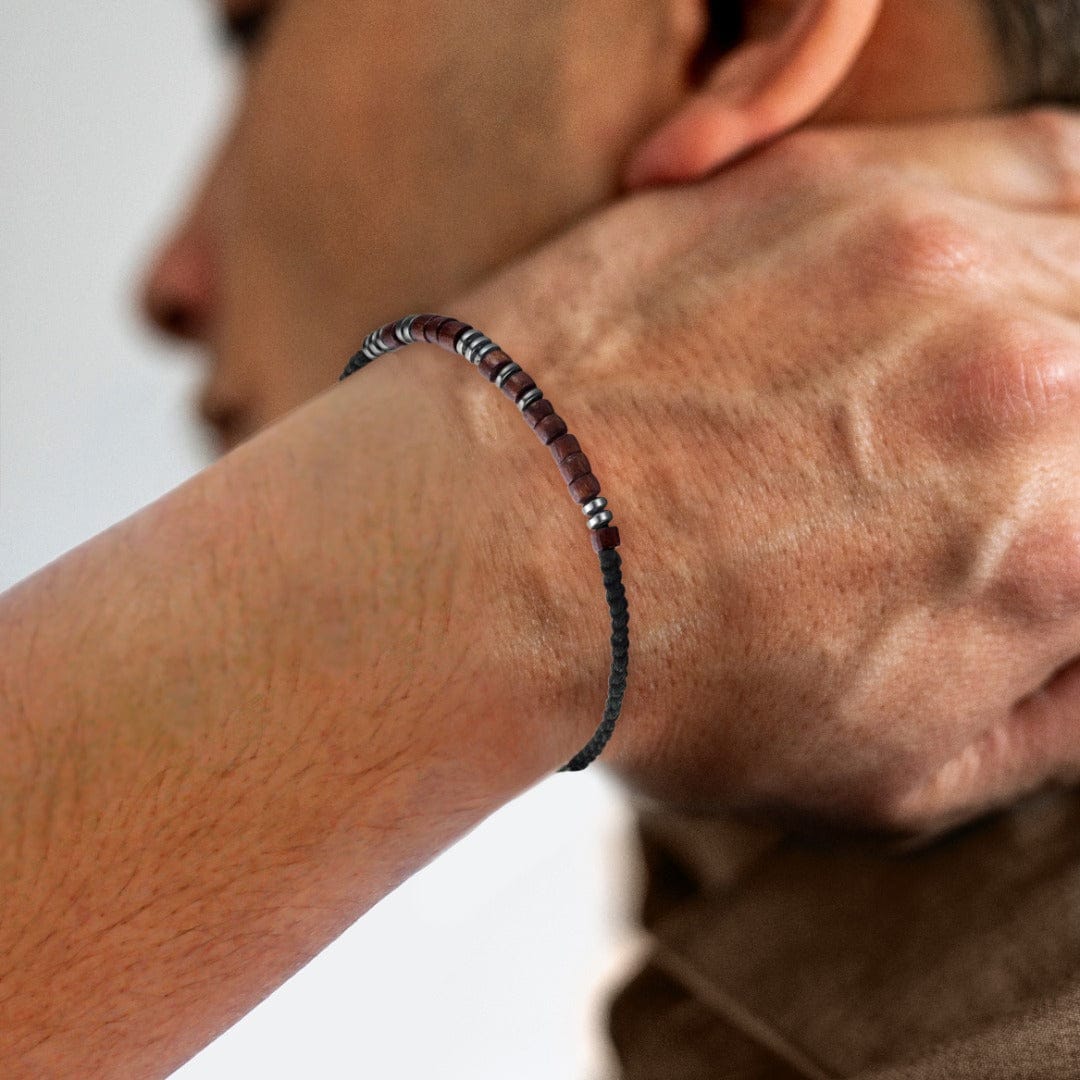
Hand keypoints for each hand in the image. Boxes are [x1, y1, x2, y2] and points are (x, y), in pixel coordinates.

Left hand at [446, 109, 1079, 842]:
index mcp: (1070, 539)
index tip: (1047, 518)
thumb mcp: (889, 774)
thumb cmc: (665, 681)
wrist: (486, 555)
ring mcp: (934, 255)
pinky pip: (1013, 156)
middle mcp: (1038, 373)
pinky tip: (979, 272)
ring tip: (984, 372)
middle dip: (1073, 427)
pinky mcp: (836, 182)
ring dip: (1064, 307)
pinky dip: (1028, 211)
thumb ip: (1056, 709)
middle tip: (1004, 457)